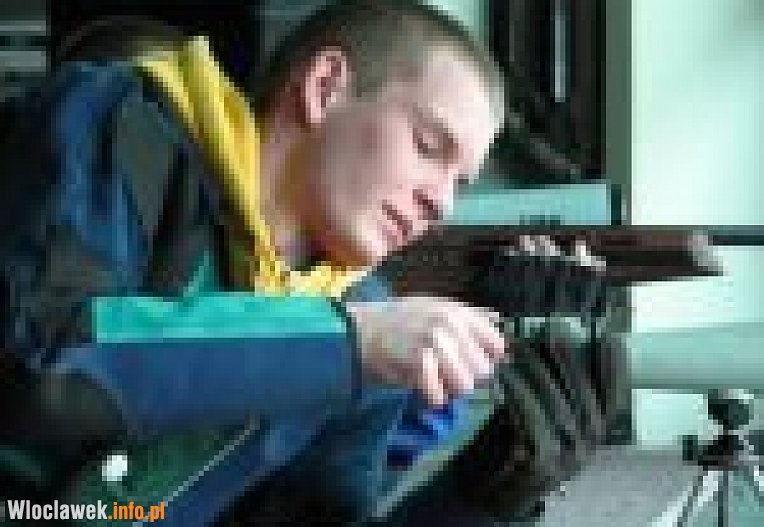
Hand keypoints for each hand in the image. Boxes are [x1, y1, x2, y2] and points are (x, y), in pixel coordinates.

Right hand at [345, 296, 505, 406]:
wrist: (361, 330)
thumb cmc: (398, 322)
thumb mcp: (436, 308)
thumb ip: (468, 320)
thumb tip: (499, 336)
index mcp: (459, 312)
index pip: (497, 346)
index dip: (486, 360)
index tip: (470, 364)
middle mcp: (451, 324)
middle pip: (483, 371)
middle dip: (466, 378)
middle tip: (445, 375)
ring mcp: (435, 342)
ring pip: (464, 386)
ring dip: (449, 390)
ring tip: (433, 381)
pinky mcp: (418, 362)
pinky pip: (440, 396)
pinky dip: (431, 398)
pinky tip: (421, 388)